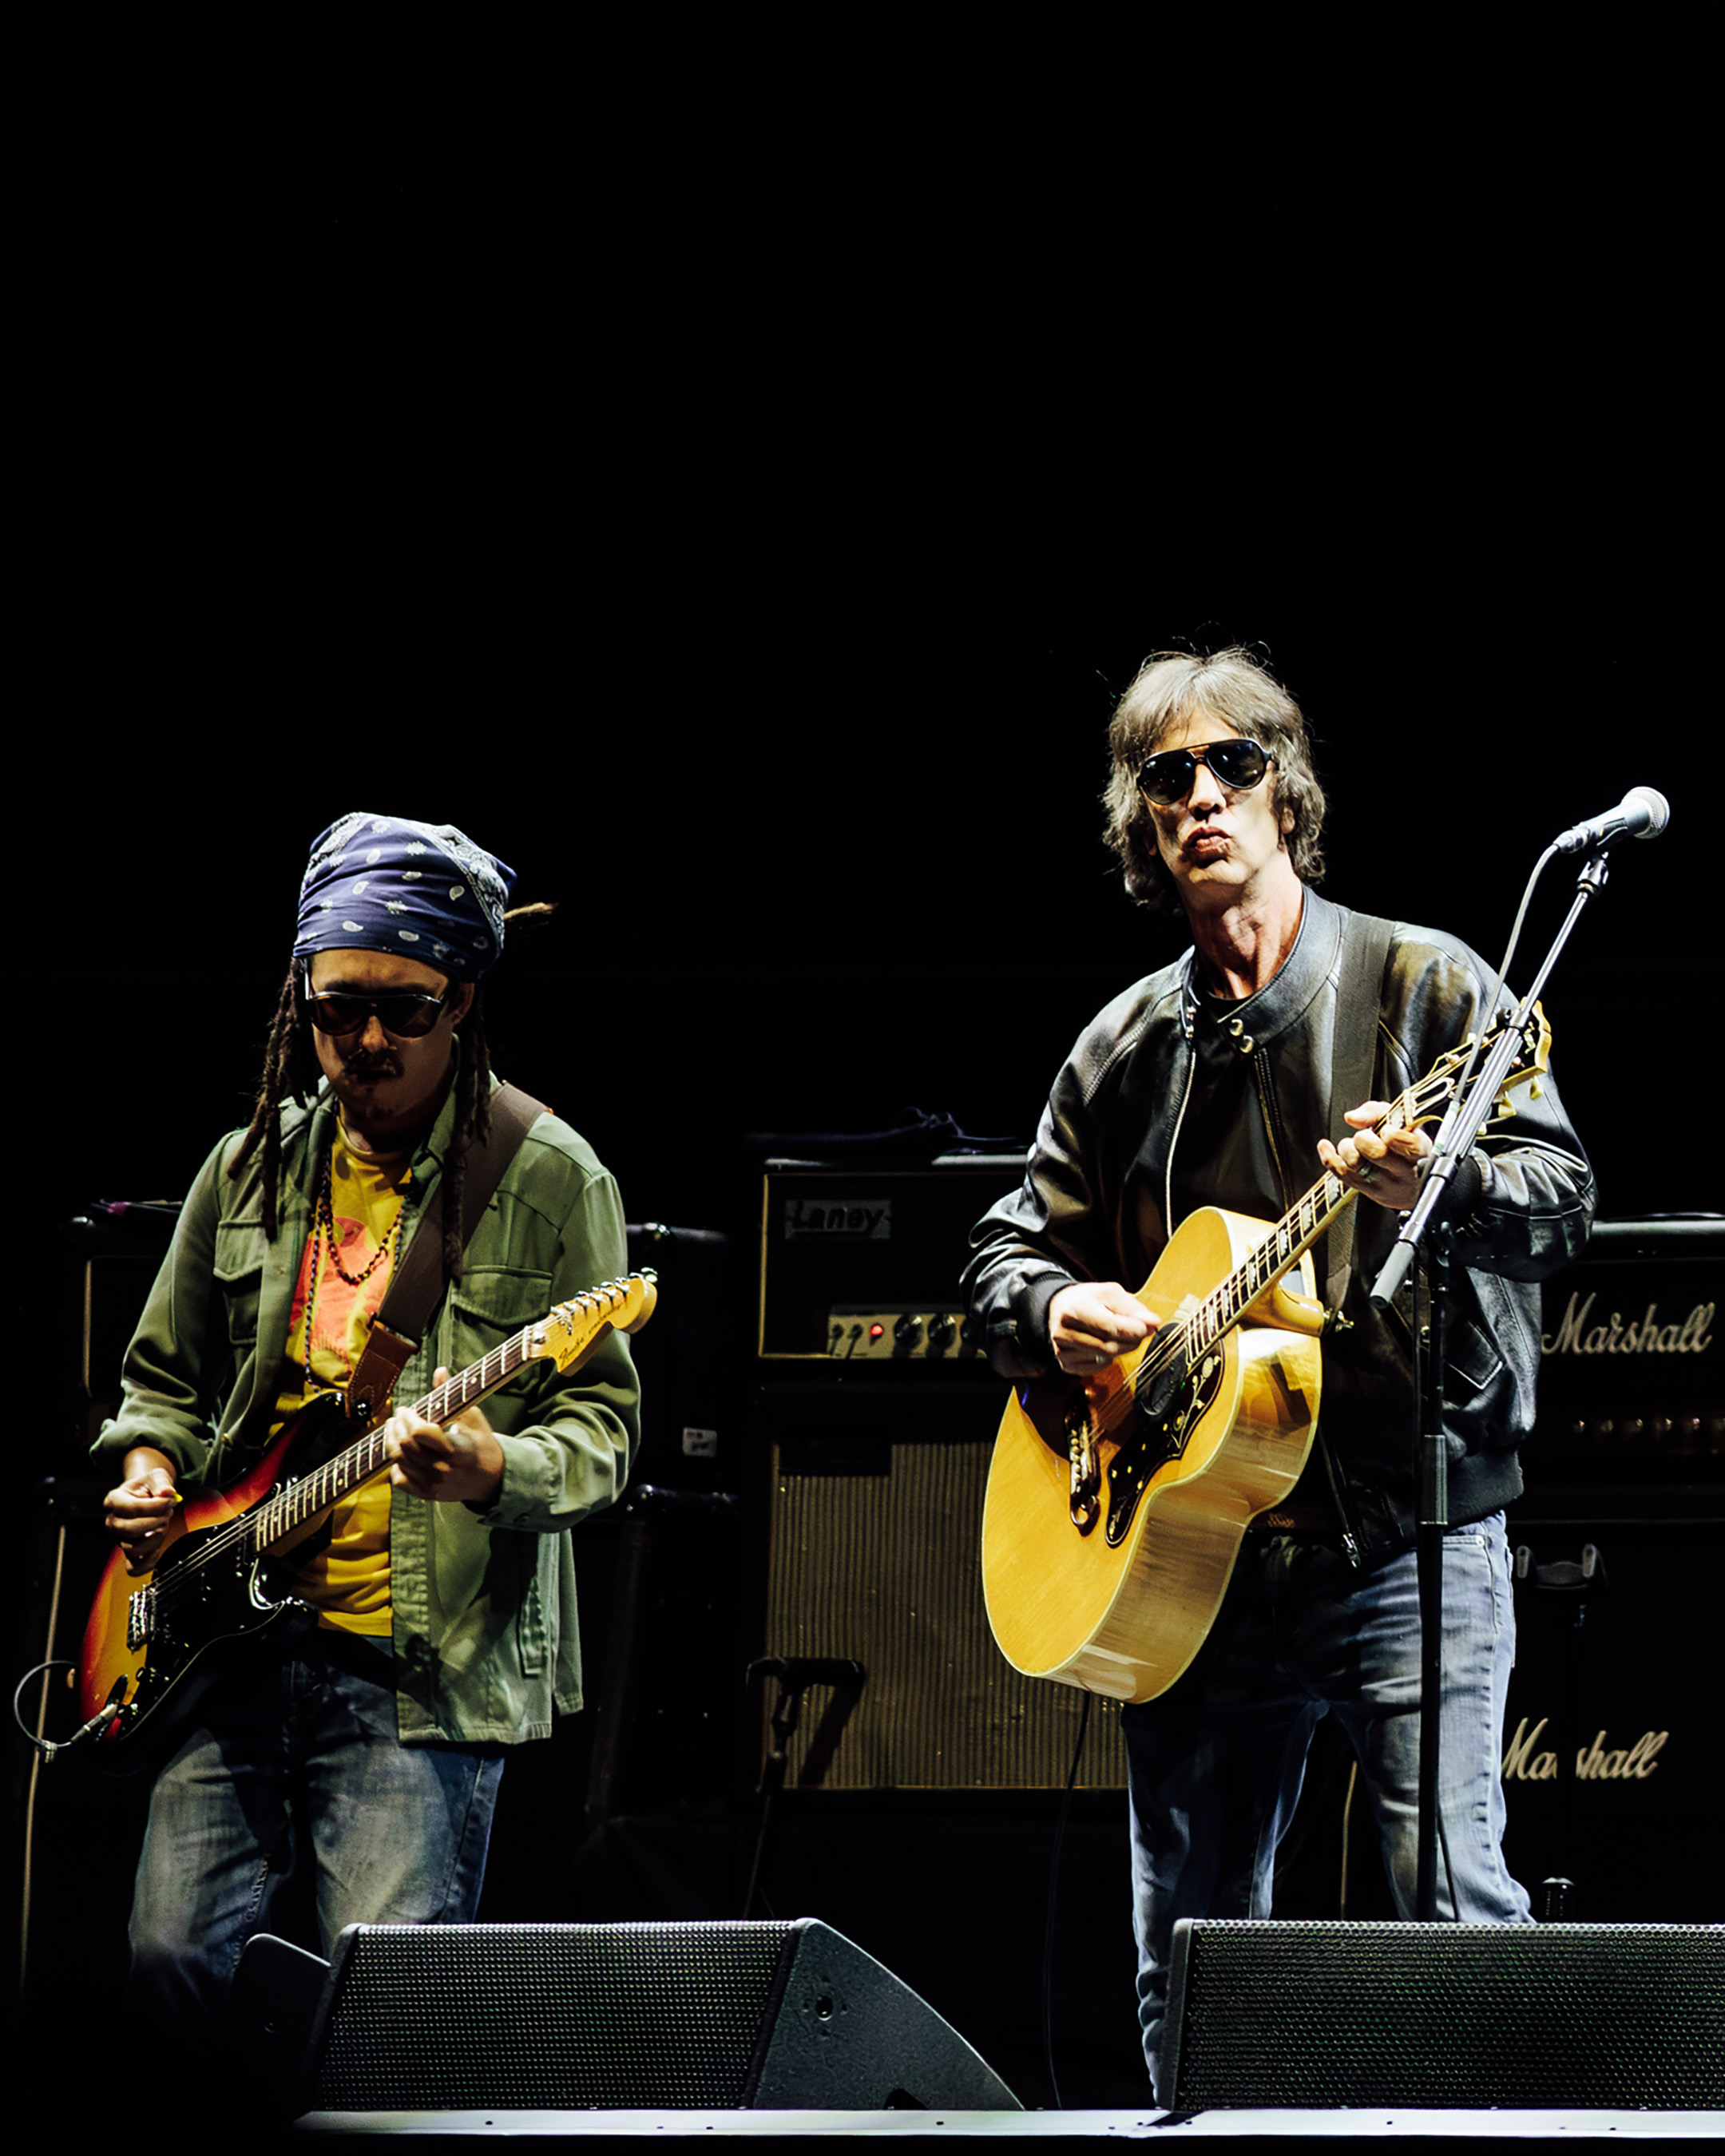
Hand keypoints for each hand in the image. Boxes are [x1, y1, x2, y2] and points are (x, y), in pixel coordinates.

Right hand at [104, 1449, 179, 1575]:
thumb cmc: (149, 1486)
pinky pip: (133, 1568)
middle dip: (155, 1522)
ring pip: (132, 1549)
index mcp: (114, 1500)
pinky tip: (158, 1548)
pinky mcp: (129, 1552)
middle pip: (129, 1530)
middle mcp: (113, 1521)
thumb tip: (167, 1493)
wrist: (147, 1495)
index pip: (131, 1508)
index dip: (154, 1506)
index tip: (170, 1501)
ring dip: (155, 1538)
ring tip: (164, 1524)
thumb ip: (162, 1482)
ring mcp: (119, 1538)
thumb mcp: (156, 1476)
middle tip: (168, 1512)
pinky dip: (148, 1562)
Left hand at [384, 1368, 504, 1503]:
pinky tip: (399, 1454)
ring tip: (394, 1428)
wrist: (492, 1479)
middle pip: (405, 1446)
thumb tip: (439, 1371)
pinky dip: (395, 1466)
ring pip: (398, 1461)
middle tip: (399, 1415)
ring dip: (391, 1441)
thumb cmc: (483, 1445)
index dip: (409, 1418)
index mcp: (457, 1450)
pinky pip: (400, 1481)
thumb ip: (453, 1396)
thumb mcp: (473, 1418)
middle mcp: (443, 1470)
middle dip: (397, 1426)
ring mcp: (433, 1484)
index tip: (408, 1409)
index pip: (421, 1433)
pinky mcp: (427, 1494)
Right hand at [1048, 1281, 1155, 1376]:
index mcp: (1074, 1309)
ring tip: (1118, 1335)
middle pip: (1109, 1346)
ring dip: (1120, 1349)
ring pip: (1106, 1358)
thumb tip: (1153, 1322)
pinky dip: (1107, 1358)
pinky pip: (1098, 1368)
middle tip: (1139, 1331)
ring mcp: (1063, 1352)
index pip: (1109, 1327)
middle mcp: (1063, 1332)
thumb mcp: (1110, 1293)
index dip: (1133, 1330)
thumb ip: (1132, 1308)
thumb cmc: (1087, 1299)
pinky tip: (1101, 1344)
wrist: (1058, 1309)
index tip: (1148, 1326)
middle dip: (1131, 1340)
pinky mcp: (1067, 1365)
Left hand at [1318, 1101, 1431, 1211]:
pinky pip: (1341, 1174)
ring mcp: (1385, 1185)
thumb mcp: (1401, 1122)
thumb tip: (1352, 1118)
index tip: (1386, 1130)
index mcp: (1419, 1152)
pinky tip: (1325, 1146)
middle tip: (1366, 1136)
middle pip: (1378, 1153)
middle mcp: (1404, 1173)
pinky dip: (1328, 1157)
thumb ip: (1377, 1112)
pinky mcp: (1366, 1192)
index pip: (1408, 1144)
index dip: (1392, 1134)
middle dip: (1365, 1139)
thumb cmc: (1404, 1146)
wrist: (1411, 1183)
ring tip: (1354, 1144)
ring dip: (1347, 1148)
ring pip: (1356, 1164)